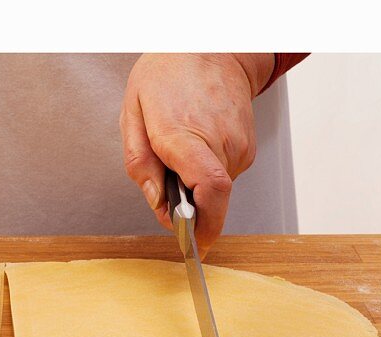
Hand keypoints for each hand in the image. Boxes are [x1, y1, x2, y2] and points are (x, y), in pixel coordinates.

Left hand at [120, 53, 273, 254]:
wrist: (212, 47)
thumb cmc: (169, 75)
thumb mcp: (133, 113)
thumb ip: (139, 165)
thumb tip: (156, 205)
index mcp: (186, 135)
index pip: (210, 190)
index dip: (205, 226)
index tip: (194, 246)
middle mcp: (220, 143)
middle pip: (208, 200)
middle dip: (186, 206)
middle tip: (167, 181)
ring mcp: (238, 147)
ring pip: (215, 190)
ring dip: (193, 186)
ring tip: (180, 151)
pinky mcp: (247, 149)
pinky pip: (223, 176)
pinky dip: (205, 173)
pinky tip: (196, 145)